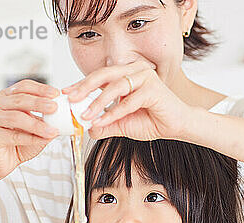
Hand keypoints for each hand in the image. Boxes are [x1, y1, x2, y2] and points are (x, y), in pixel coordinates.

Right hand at [0, 79, 59, 180]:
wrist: (2, 163)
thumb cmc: (17, 144)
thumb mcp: (36, 129)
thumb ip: (46, 121)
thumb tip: (64, 116)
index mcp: (6, 97)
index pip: (23, 87)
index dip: (40, 89)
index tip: (56, 94)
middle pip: (19, 100)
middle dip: (39, 103)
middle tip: (55, 108)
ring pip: (16, 118)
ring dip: (37, 124)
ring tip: (52, 130)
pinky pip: (14, 136)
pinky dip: (31, 138)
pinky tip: (44, 139)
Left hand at [62, 60, 192, 141]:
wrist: (177, 127)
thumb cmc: (153, 121)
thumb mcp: (121, 124)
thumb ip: (104, 124)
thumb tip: (86, 129)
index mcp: (126, 74)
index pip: (99, 76)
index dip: (81, 84)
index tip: (66, 94)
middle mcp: (135, 71)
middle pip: (104, 74)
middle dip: (85, 87)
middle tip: (71, 99)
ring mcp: (145, 78)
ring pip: (115, 87)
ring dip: (98, 102)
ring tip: (86, 115)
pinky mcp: (154, 90)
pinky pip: (129, 101)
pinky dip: (114, 112)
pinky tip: (104, 121)